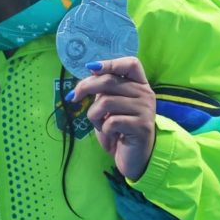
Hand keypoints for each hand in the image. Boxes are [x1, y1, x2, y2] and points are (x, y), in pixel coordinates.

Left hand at [68, 56, 155, 180]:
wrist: (134, 157)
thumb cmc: (119, 129)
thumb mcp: (109, 106)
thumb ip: (103, 90)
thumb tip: (87, 75)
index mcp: (139, 84)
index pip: (131, 64)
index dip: (110, 63)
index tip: (90, 68)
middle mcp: (145, 94)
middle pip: (110, 81)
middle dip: (86, 88)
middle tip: (73, 97)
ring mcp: (145, 109)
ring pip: (106, 102)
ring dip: (94, 115)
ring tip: (100, 124)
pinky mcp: (142, 127)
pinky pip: (111, 121)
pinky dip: (103, 129)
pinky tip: (111, 134)